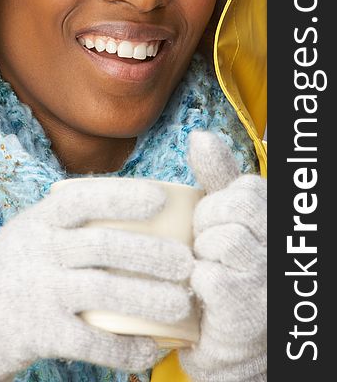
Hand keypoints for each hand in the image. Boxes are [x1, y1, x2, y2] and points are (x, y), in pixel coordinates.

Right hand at [0, 178, 193, 380]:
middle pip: (103, 246)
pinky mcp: (39, 333)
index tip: (160, 197)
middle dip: (151, 253)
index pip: (83, 198)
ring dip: (148, 299)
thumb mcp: (31, 230)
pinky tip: (149, 350)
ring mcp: (39, 291)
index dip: (123, 196)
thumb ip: (69, 220)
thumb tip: (133, 209)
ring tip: (181, 305)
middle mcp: (39, 250)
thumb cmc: (13, 266)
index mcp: (40, 219)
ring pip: (103, 291)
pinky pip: (90, 342)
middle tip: (186, 263)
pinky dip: (124, 349)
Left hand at [178, 131, 266, 381]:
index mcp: (278, 220)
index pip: (246, 188)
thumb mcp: (225, 216)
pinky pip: (208, 273)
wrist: (232, 345)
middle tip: (207, 247)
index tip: (216, 225)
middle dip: (209, 223)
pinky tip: (204, 295)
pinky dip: (197, 282)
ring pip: (223, 238)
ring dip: (203, 254)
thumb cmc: (228, 270)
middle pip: (238, 207)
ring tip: (208, 270)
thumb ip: (218, 176)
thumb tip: (200, 135)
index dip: (219, 205)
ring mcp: (269, 277)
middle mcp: (283, 246)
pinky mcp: (246, 307)